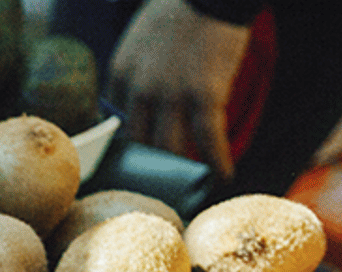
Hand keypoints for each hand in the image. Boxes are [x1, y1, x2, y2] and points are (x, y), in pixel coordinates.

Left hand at [106, 0, 251, 178]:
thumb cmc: (178, 13)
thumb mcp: (139, 42)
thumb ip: (132, 76)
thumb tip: (128, 114)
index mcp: (119, 75)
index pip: (117, 125)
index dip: (128, 148)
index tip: (136, 165)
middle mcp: (139, 90)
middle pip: (140, 144)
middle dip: (151, 168)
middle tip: (163, 185)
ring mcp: (172, 94)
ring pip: (171, 148)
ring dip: (183, 170)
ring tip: (193, 183)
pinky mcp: (205, 94)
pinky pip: (208, 140)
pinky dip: (217, 162)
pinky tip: (224, 175)